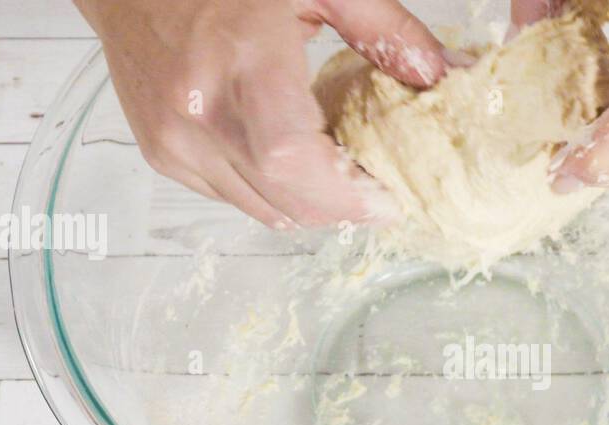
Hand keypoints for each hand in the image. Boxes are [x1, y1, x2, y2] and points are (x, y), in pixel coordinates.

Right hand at [75, 0, 456, 227]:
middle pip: (285, 202)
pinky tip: (287, 156)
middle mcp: (197, 112)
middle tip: (378, 191)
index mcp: (239, 62)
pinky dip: (270, 189)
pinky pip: (233, 196)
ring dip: (308, 204)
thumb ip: (385, 30)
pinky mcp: (163, 153)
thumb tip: (445, 76)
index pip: (294, 164)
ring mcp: (174, 140)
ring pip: (261, 209)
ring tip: (337, 171)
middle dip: (342, 209)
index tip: (389, 198)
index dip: (349, 196)